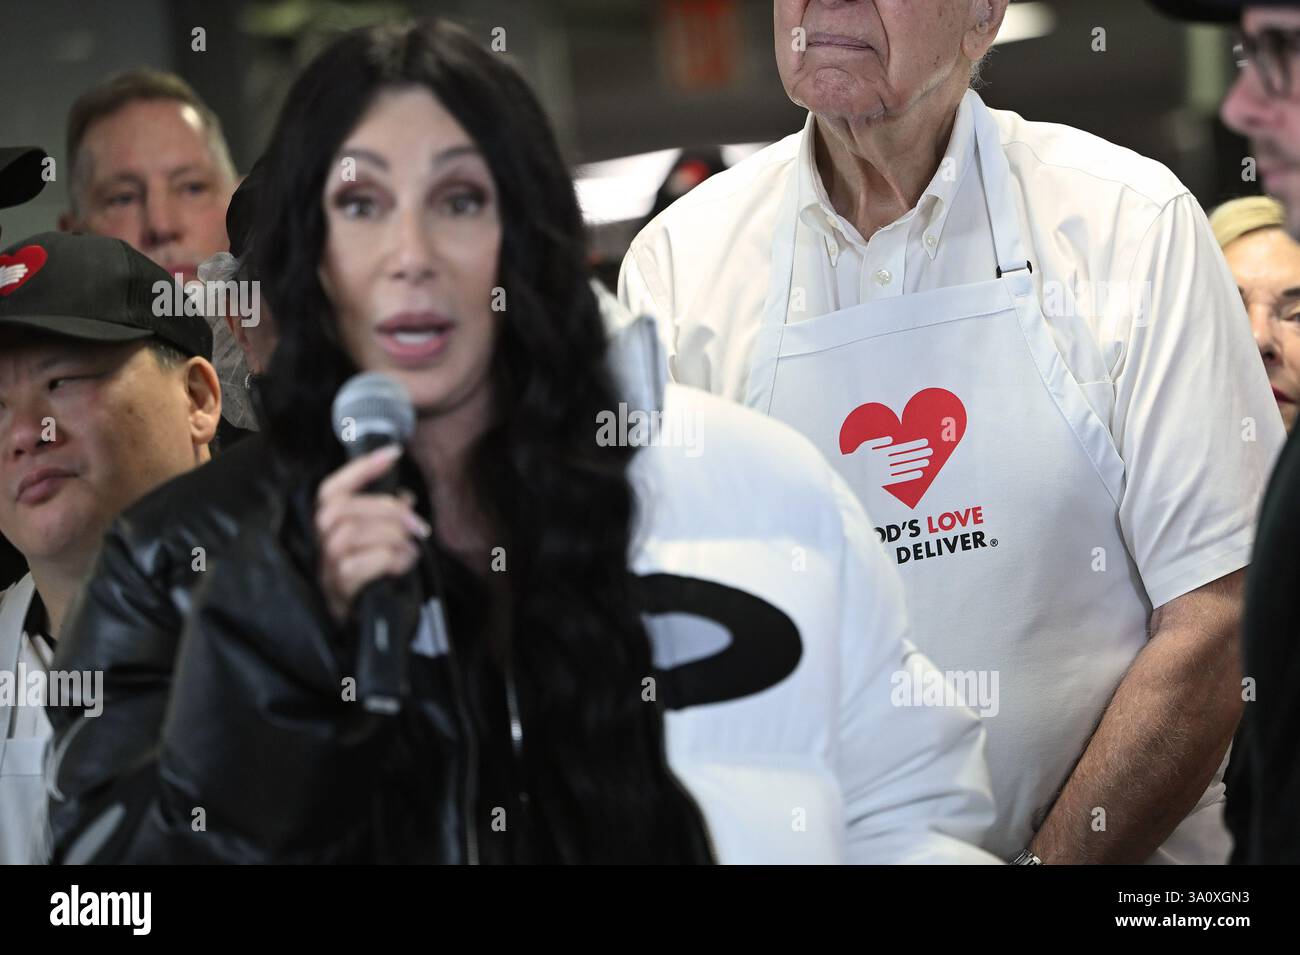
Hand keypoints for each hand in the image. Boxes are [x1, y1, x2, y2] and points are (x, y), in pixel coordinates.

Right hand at [0, 263, 28, 288]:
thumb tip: (5, 266)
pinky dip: (12, 280)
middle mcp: (1, 273)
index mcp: (1, 271)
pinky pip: (7, 281)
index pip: (11, 267)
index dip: (18, 266)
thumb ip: (1, 270)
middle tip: (26, 269)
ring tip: (23, 274)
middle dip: (19, 270)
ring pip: (9, 275)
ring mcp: (1, 278)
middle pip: (11, 271)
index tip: (24, 265)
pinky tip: (17, 280)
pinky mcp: (0, 284)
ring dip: (16, 274)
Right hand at [314, 445, 431, 624]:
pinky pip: (359, 565)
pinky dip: (390, 559)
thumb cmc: (368, 581)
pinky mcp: (336, 592)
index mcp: (323, 527)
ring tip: (410, 549)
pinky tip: (403, 564)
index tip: (393, 453)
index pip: (331, 489)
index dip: (361, 469)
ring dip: (391, 537)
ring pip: (351, 533)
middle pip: (343, 509)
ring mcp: (323, 569)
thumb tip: (405, 497)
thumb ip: (382, 518)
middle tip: (418, 526)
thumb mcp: (372, 544)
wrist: (359, 630)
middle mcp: (316, 545)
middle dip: (388, 509)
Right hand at [859, 436, 932, 488]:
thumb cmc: (857, 458)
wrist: (847, 474)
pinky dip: (910, 475)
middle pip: (905, 456)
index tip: (925, 442)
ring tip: (927, 460)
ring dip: (916, 463)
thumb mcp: (865, 446)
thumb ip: (878, 442)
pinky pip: (899, 478)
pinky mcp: (884, 481)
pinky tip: (920, 473)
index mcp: (881, 451)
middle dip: (918, 453)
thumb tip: (890, 440)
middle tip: (930, 451)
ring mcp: (884, 471)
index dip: (914, 444)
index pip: (902, 447)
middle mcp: (884, 461)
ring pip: (904, 466)